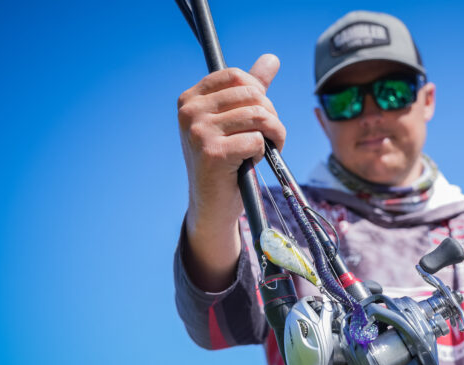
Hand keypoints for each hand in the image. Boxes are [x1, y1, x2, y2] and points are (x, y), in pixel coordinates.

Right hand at [177, 54, 285, 290]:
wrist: (213, 206)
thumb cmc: (226, 162)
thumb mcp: (235, 121)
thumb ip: (251, 89)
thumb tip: (271, 59)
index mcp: (190, 98)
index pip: (238, 77)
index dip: (259, 96)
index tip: (259, 118)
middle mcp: (190, 111)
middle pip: (252, 96)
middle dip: (271, 117)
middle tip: (269, 138)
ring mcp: (198, 132)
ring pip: (259, 117)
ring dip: (273, 136)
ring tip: (266, 150)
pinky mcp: (212, 153)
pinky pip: (257, 140)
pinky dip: (264, 153)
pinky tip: (252, 163)